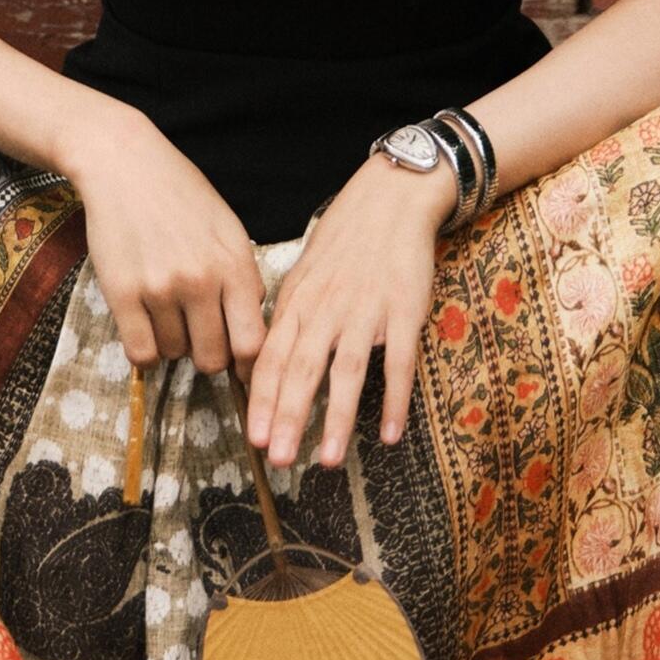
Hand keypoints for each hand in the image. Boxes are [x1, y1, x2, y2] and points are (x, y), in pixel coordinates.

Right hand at [71, 110, 268, 378]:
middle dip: (208, 355)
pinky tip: (146, 323)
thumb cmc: (181, 194)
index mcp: (234, 264)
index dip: (249, 367)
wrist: (125, 163)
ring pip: (175, 354)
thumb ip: (244, 279)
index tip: (242, 371)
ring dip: (173, 342)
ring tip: (167, 308)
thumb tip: (252, 333)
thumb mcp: (228, 228)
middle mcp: (200, 280)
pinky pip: (141, 353)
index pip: (253, 343)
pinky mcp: (121, 293)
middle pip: (213, 359)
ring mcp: (160, 288)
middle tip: (198, 334)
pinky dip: (146, 348)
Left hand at [246, 152, 451, 469]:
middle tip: (279, 460)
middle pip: (302, 369)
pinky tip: (391, 433)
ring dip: (337, 418)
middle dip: (289, 418)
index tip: (254, 438)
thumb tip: (262, 362)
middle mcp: (327, 308)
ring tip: (329, 461)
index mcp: (298, 301)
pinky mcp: (405, 310)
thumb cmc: (344, 239)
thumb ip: (288, 318)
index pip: (272, 357)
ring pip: (348, 371)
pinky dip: (395, 399)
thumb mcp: (304, 273)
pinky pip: (399, 362)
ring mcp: (367, 310)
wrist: (392, 198)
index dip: (262, 400)